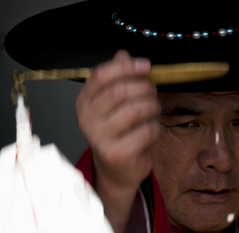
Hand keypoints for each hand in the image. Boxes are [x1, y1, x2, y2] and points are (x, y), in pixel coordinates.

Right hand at [76, 50, 160, 232]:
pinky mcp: (116, 154)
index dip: (127, 68)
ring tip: (154, 109)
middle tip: (153, 92)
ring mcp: (99, 138)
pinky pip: (144, 131)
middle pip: (119, 92)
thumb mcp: (115, 103)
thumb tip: (123, 55)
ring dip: (151, 106)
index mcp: (84, 102)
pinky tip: (151, 130)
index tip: (146, 66)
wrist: (117, 170)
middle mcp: (87, 119)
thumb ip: (119, 78)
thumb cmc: (119, 133)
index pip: (102, 75)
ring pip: (134, 110)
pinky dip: (154, 127)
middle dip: (143, 88)